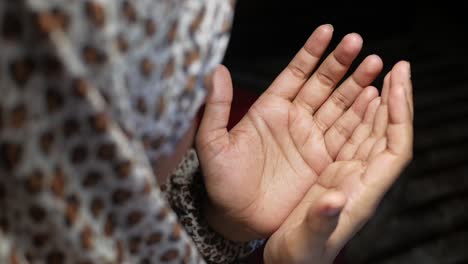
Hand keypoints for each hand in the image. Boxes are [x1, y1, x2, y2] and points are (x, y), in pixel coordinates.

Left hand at [196, 25, 385, 239]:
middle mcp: (293, 119)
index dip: (310, 52)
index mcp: (269, 109)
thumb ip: (217, 107)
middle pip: (322, 84)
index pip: (294, 73)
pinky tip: (373, 98)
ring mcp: (309, 138)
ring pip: (338, 105)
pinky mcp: (321, 160)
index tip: (327, 30)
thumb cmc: (220, 181)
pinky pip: (344, 133)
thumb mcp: (212, 143)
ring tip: (374, 64)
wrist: (236, 217)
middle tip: (357, 42)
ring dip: (356, 85)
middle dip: (339, 63)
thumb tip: (216, 69)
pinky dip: (359, 116)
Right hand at [264, 61, 412, 263]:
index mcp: (362, 195)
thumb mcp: (307, 242)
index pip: (395, 150)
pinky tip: (359, 102)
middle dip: (397, 100)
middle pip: (389, 135)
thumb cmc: (299, 257)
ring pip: (371, 134)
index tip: (397, 86)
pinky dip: (357, 117)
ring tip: (383, 76)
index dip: (400, 118)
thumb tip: (334, 200)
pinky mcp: (331, 172)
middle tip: (398, 69)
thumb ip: (322, 221)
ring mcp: (347, 174)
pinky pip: (350, 139)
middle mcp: (361, 181)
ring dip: (379, 105)